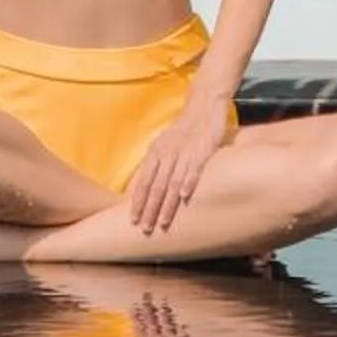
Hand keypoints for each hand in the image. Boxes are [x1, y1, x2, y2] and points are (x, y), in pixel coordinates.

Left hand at [127, 96, 231, 236]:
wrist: (204, 106)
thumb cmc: (183, 131)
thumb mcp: (164, 144)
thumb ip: (156, 164)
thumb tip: (144, 188)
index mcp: (156, 152)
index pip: (143, 181)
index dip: (137, 201)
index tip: (132, 220)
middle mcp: (167, 153)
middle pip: (155, 186)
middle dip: (149, 210)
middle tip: (144, 229)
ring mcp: (184, 152)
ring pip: (172, 182)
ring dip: (166, 204)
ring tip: (162, 223)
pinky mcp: (201, 150)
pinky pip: (193, 169)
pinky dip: (188, 183)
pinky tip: (184, 197)